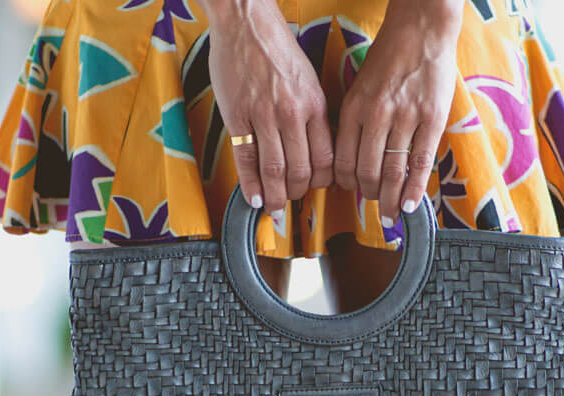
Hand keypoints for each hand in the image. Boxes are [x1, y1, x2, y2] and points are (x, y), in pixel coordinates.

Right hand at [205, 0, 334, 224]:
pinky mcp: (237, 116)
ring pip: (275, 171)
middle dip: (297, 193)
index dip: (322, 182)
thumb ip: (312, 114)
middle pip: (301, 171)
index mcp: (314, 104)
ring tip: (272, 206)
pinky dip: (250, 184)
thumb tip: (315, 149)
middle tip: (290, 200)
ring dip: (274, 196)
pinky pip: (246, 160)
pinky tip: (253, 198)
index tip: (315, 188)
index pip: (326, 159)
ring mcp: (263, 116)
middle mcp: (292, 113)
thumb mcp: (307, 80)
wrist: (245, 21)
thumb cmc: (276, 48)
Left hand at [333, 0, 461, 225]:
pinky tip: (410, 206)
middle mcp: (377, 114)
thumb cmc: (389, 59)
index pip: (343, 161)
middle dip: (371, 196)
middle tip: (377, 207)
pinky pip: (420, 164)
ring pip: (393, 172)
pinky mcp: (432, 119)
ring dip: (391, 200)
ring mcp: (406, 117)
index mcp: (354, 107)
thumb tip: (352, 162)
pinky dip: (414, 190)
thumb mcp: (360, 87)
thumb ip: (355, 122)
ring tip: (392, 214)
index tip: (353, 192)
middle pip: (367, 172)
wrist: (422, 28)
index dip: (346, 185)